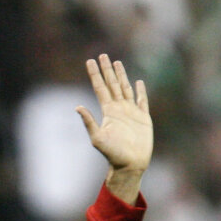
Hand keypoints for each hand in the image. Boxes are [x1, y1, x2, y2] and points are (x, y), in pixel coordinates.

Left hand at [76, 55, 152, 173]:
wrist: (130, 164)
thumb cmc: (113, 154)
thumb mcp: (97, 138)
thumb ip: (89, 122)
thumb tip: (77, 106)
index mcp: (108, 111)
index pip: (100, 87)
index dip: (95, 74)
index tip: (89, 61)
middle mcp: (118, 109)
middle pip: (112, 84)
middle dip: (107, 70)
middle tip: (102, 55)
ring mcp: (131, 112)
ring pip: (125, 88)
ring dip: (121, 75)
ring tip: (117, 62)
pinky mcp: (143, 117)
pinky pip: (142, 100)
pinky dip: (141, 91)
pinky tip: (139, 82)